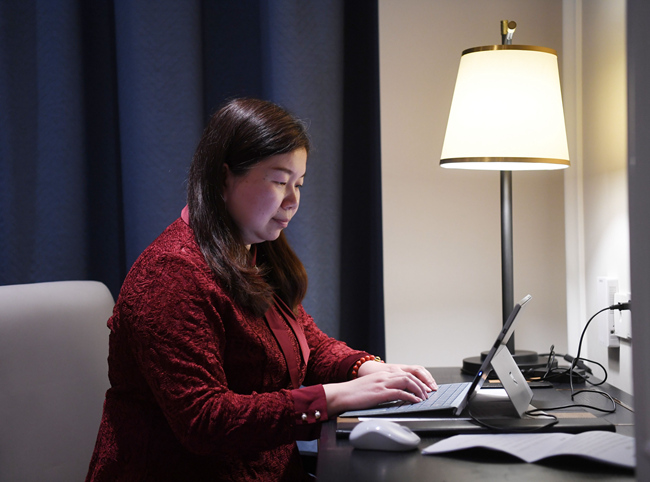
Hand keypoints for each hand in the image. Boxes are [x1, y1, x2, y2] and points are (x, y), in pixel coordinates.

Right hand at [322, 366, 436, 415]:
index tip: (422, 388)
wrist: (341, 394)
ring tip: (423, 398)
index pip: (404, 373)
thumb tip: (394, 395)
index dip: (416, 380)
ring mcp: (382, 384)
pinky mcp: (380, 392)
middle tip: (427, 394)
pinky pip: (400, 393)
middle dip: (420, 385)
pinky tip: (414, 401)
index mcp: (381, 374)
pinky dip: (410, 397)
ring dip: (418, 390)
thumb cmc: (353, 393)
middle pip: (408, 376)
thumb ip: (382, 387)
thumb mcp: (370, 386)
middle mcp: (383, 376)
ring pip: (407, 382)